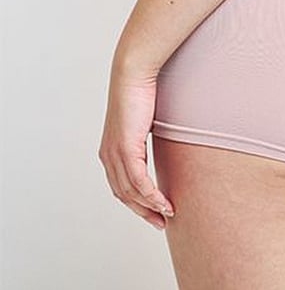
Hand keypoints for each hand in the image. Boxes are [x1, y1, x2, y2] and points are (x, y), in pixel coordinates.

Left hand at [97, 63, 174, 229]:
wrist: (133, 72)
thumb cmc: (141, 90)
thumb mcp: (144, 120)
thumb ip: (147, 135)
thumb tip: (161, 141)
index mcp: (110, 150)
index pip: (120, 186)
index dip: (136, 202)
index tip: (154, 210)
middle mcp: (108, 155)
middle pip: (124, 195)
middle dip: (143, 211)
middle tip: (161, 222)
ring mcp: (115, 154)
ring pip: (131, 192)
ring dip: (149, 207)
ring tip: (168, 214)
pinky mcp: (125, 149)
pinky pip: (138, 182)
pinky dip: (151, 196)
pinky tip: (164, 203)